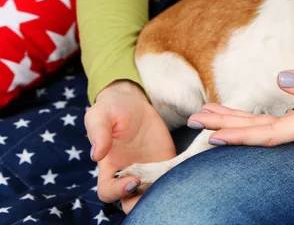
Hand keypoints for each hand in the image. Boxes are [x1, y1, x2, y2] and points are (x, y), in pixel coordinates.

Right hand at [84, 80, 175, 213]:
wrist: (134, 102)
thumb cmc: (112, 109)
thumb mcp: (101, 114)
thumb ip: (98, 132)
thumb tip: (96, 155)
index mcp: (109, 167)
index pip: (108, 192)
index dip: (118, 192)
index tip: (133, 180)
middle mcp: (128, 173)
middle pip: (131, 201)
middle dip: (142, 203)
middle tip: (156, 192)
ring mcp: (148, 170)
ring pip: (153, 194)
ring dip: (162, 192)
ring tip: (173, 181)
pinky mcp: (165, 161)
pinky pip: (172, 177)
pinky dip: (178, 178)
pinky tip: (185, 169)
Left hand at [187, 71, 293, 148]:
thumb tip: (280, 79)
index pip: (271, 133)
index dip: (241, 134)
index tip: (214, 133)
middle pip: (258, 134)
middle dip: (225, 128)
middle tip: (194, 120)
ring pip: (261, 132)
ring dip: (232, 125)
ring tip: (203, 118)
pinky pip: (270, 130)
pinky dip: (247, 125)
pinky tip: (232, 122)